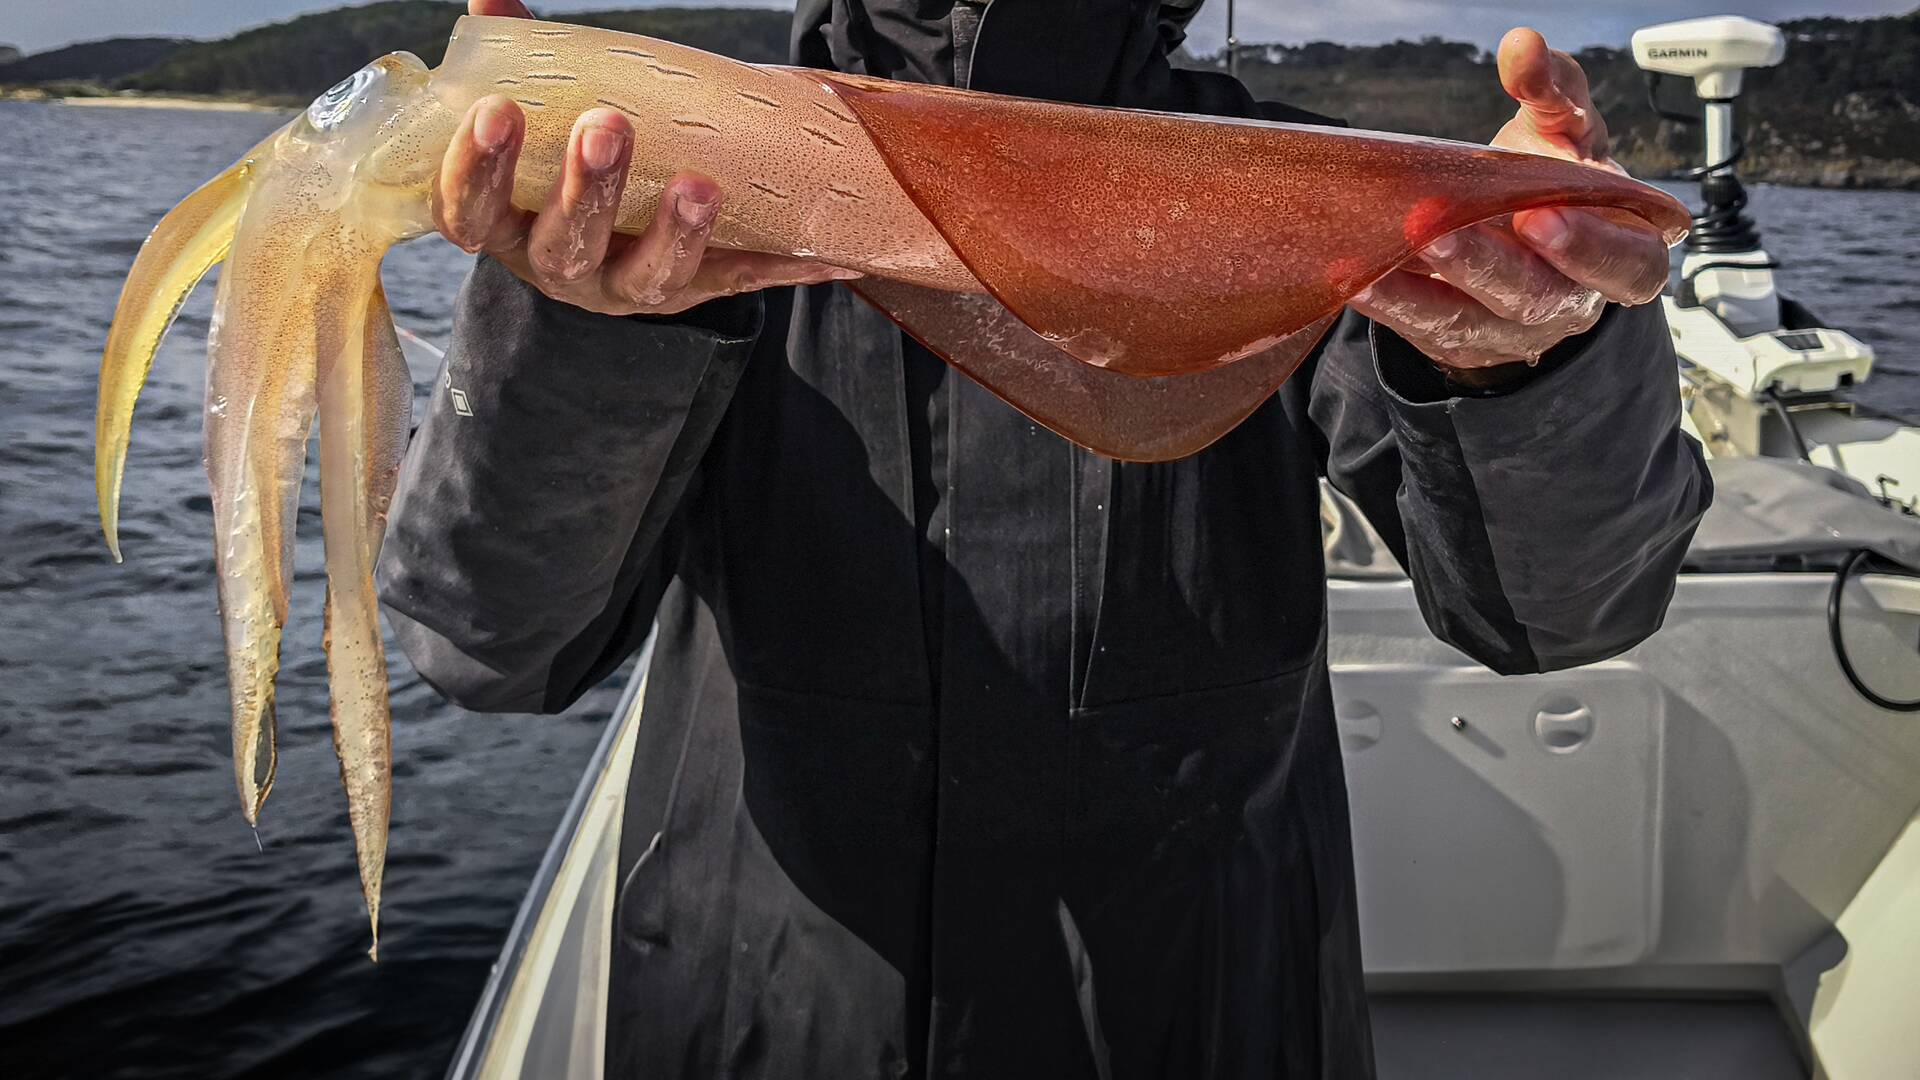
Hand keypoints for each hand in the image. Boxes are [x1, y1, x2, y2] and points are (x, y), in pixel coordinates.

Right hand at [433, 0, 858, 315]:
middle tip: (607, 125)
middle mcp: (563, 267)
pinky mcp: (697, 292)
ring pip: (648, 278)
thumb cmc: (566, 165)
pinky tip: (833, 251)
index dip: (477, 170)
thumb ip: (519, 59)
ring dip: (676, 233)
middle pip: (566, 244)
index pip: (471, 211)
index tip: (494, 110)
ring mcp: (628, 287)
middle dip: (587, 189)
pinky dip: (787, 265)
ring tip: (701, 185)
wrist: (618, 245)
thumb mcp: (540, 119)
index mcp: (509, 226)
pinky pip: (740, 282)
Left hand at [1350, 28, 1668, 379]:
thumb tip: (1522, 47)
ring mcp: (1510, 330)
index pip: (1623, 265)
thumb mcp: (1568, 133)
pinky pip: (1419, 326)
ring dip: (1419, 290)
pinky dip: (1388, 301)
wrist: (1519, 240)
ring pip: (1467, 318)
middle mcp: (1568, 303)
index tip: (1540, 216)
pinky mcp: (1457, 341)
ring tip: (1380, 254)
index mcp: (1622, 257)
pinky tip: (1355, 274)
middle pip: (1533, 295)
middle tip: (1439, 233)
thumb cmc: (1555, 181)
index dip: (1587, 248)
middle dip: (1484, 264)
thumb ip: (1554, 90)